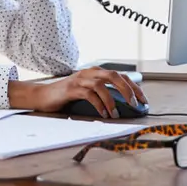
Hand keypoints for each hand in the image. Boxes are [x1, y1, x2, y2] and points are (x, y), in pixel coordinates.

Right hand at [8, 68, 147, 118]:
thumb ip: (103, 94)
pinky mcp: (71, 89)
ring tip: (116, 113)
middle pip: (114, 76)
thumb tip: (123, 106)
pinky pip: (89, 95)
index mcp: (96, 72)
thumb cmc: (68, 96)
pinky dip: (98, 104)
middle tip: (134, 104)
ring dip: (111, 100)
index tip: (143, 100)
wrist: (43, 96)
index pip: (121, 76)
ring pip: (102, 85)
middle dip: (127, 90)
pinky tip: (103, 113)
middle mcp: (90, 72)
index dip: (134, 87)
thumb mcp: (88, 92)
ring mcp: (80, 79)